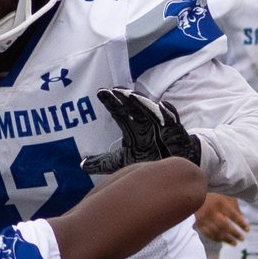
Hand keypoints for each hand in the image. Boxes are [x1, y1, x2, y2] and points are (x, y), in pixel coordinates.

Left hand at [80, 88, 200, 175]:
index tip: (100, 92)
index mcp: (132, 127)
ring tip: (132, 95)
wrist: (173, 168)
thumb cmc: (148, 159)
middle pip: (134, 107)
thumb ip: (102, 162)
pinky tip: (162, 105)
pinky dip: (168, 113)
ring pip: (151, 110)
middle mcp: (145, 123)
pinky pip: (173, 120)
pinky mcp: (176, 131)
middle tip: (115, 90)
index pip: (119, 112)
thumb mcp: (122, 162)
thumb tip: (81, 164)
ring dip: (142, 102)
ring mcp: (160, 125)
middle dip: (125, 98)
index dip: (111, 102)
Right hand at [195, 193, 248, 244]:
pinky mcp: (198, 225)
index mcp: (220, 203)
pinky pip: (209, 234)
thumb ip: (233, 205)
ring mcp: (204, 219)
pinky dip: (217, 239)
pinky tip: (223, 241)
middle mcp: (212, 211)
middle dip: (235, 233)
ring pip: (217, 232)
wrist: (192, 198)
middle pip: (225, 225)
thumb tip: (242, 217)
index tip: (247, 229)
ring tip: (235, 243)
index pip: (233, 215)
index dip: (241, 223)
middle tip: (242, 238)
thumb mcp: (224, 196)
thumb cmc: (212, 197)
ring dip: (227, 239)